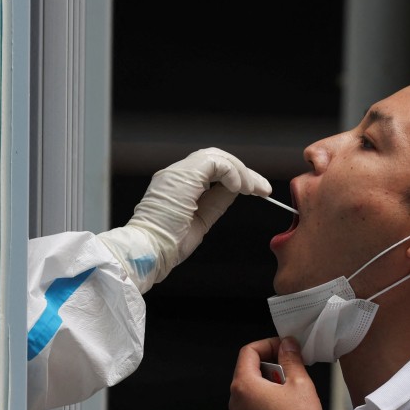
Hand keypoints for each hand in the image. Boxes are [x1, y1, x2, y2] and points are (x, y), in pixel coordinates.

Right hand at [98, 147, 270, 292]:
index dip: (236, 177)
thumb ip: (216, 202)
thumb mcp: (201, 221)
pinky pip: (215, 163)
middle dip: (243, 172)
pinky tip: (239, 188)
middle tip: (262, 189)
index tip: (255, 191)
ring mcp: (177, 173)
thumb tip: (236, 190)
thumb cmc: (167, 246)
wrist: (147, 252)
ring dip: (241, 172)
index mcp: (177, 185)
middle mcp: (175, 174)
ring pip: (217, 157)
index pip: (211, 170)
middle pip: (216, 159)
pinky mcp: (183, 175)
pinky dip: (232, 173)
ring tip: (253, 190)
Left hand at [229, 336, 324, 409]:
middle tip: (294, 371)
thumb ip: (292, 359)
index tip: (286, 349)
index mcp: (244, 385)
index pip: (249, 351)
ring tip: (294, 394)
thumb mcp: (300, 385)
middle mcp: (236, 401)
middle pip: (250, 370)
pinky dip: (270, 404)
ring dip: (273, 386)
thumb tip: (287, 345)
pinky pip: (256, 409)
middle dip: (273, 366)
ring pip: (254, 391)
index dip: (269, 344)